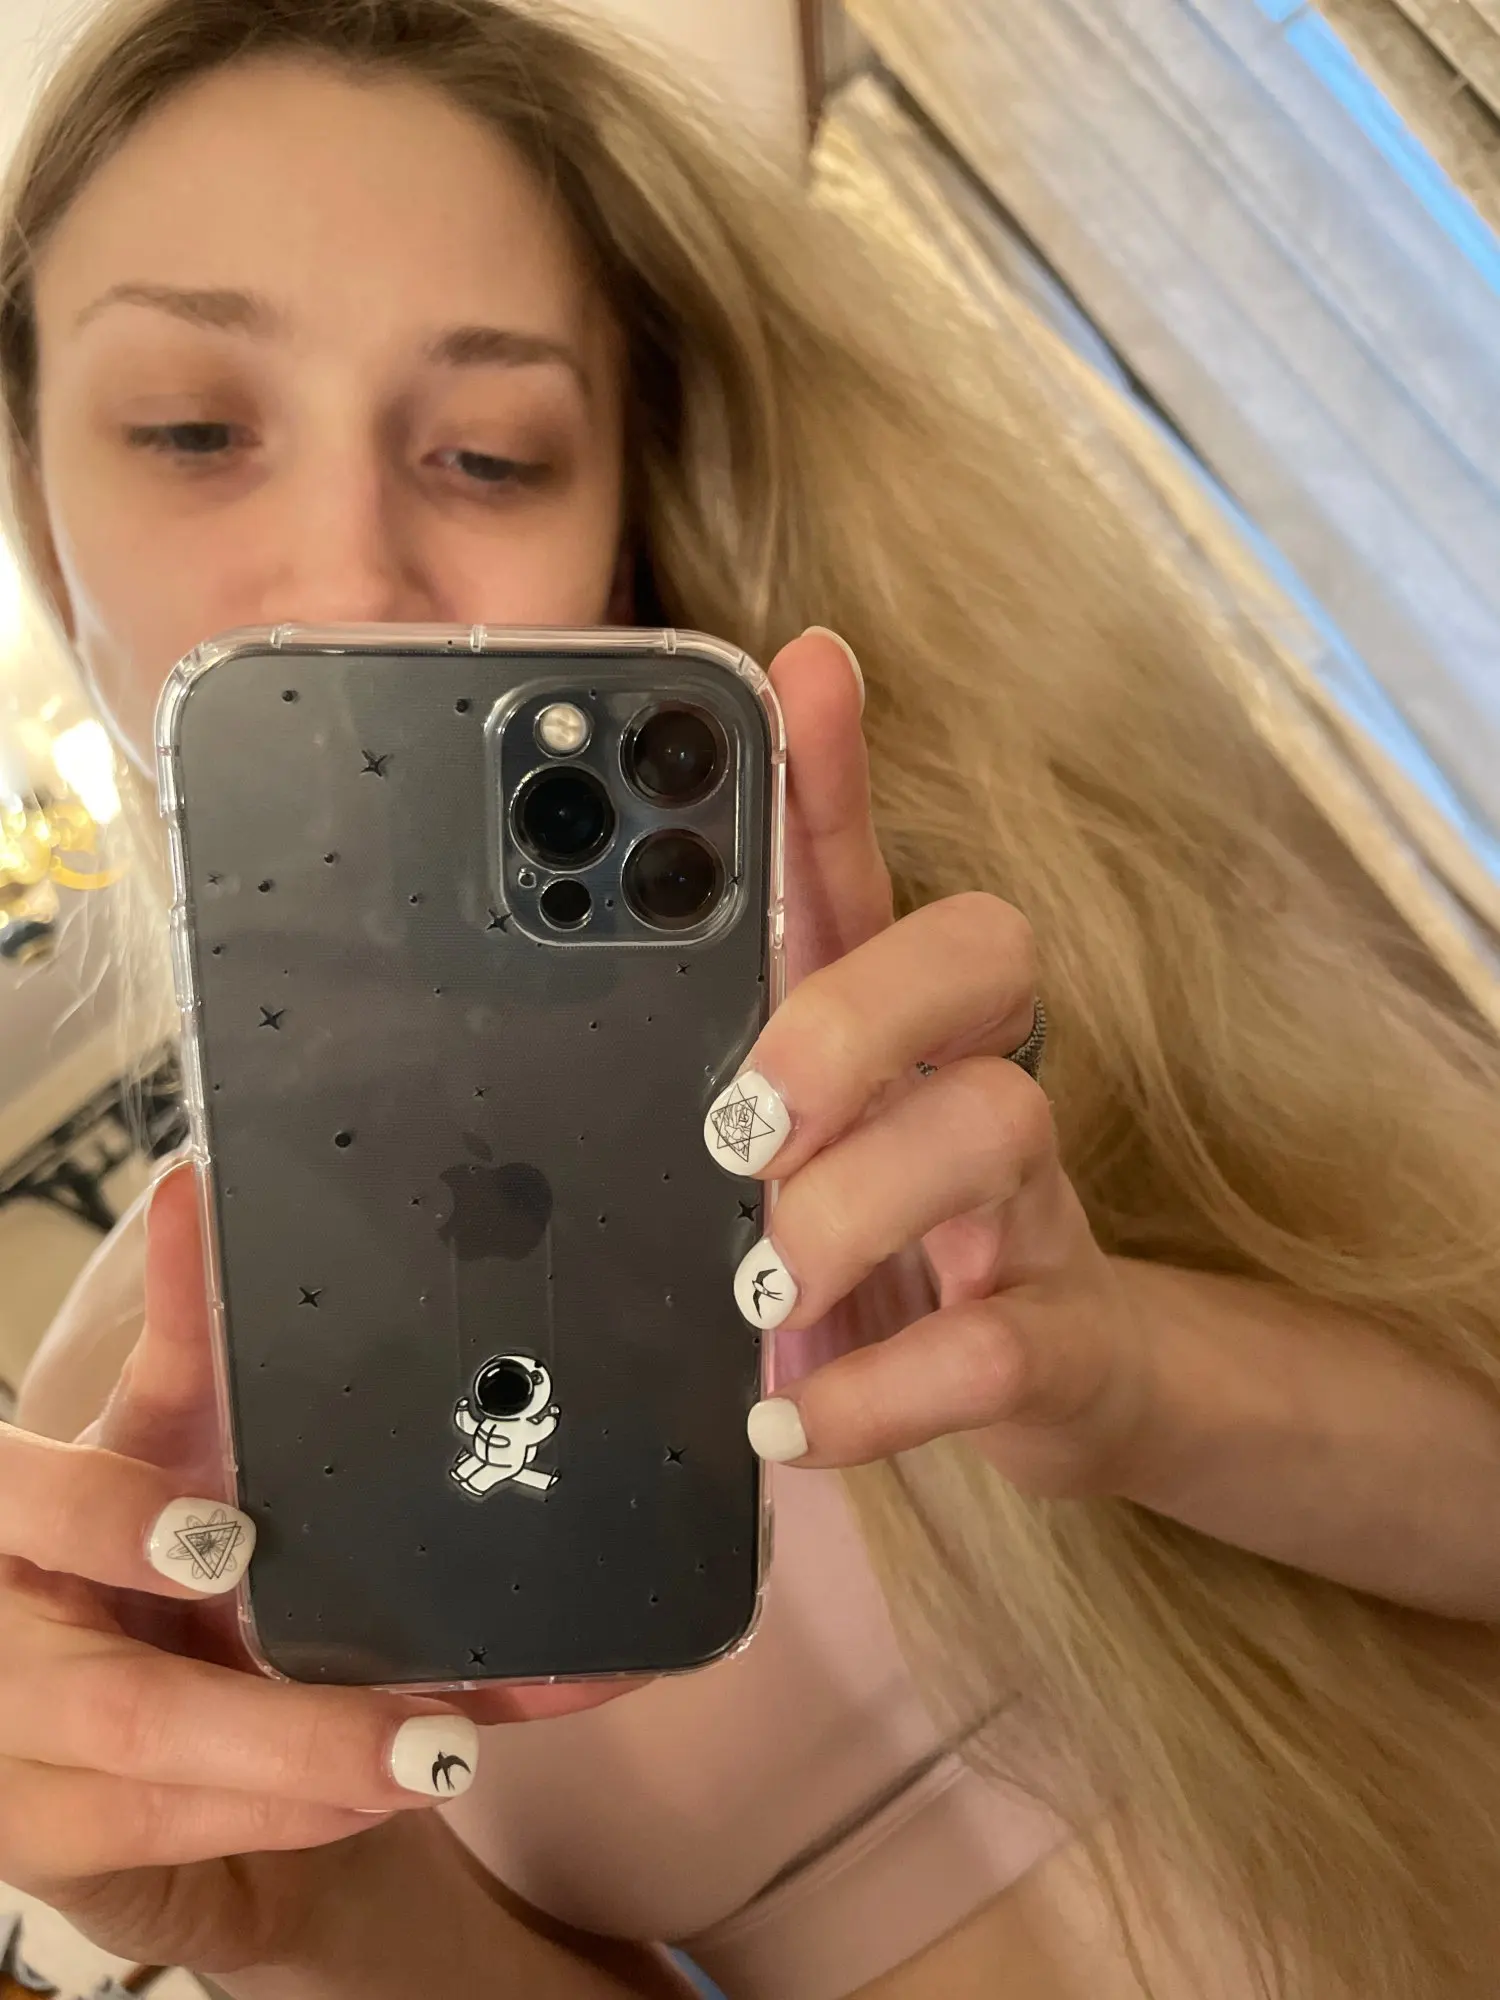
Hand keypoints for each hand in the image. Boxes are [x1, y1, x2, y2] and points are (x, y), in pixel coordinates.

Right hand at [0, 1167, 633, 1974]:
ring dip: (319, 1779)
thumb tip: (194, 1185)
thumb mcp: (156, 1440)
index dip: (108, 1520)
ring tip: (445, 1753)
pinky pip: (176, 1844)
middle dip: (278, 1725)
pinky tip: (391, 1793)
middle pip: (118, 1704)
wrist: (101, 1706)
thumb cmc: (131, 1548)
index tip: (222, 1538)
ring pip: (162, 1794)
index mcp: (4, 1517)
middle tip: (427, 1723)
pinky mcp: (49, 1845)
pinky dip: (300, 1817)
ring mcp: (9, 1764)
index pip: (26, 1505)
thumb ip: (185, 1339)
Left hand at [719, 628, 1149, 1494]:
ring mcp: (1029, 1206)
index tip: (801, 669)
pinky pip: (998, 1339)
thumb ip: (683, 1094)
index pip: (863, 869)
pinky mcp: (1059, 1336)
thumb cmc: (877, 1251)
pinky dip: (888, 1388)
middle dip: (856, 1014)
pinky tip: (791, 1422)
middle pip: (980, 953)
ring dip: (860, 1205)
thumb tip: (505, 1055)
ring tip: (763, 1286)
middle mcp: (970, 1079)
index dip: (836, 771)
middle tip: (744, 1118)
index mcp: (882, 1027)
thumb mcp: (775, 1165)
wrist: (1058, 1391)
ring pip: (997, 1125)